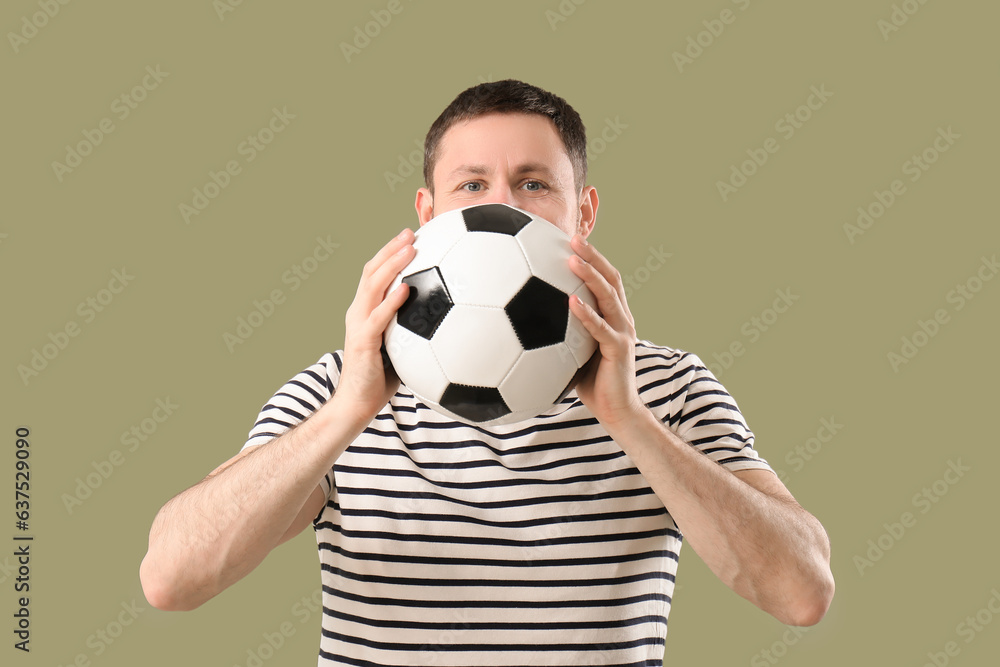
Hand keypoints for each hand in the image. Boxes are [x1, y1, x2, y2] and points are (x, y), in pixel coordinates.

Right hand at [334, 228, 414, 424]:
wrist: (357, 403)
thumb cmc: (381, 378)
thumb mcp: (401, 346)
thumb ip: (415, 328)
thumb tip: (450, 319)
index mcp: (366, 311)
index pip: (376, 275)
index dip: (390, 254)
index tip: (410, 237)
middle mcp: (359, 313)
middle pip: (372, 272)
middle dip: (390, 249)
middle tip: (410, 232)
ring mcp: (358, 326)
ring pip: (373, 287)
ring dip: (391, 266)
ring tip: (409, 250)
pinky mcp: (362, 342)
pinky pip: (378, 318)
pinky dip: (392, 302)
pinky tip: (407, 289)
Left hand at [567, 234, 644, 427]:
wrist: (617, 412)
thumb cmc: (591, 382)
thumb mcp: (571, 351)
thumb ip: (558, 332)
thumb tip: (522, 319)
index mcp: (612, 316)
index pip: (604, 279)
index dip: (591, 258)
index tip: (570, 238)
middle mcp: (621, 319)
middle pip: (610, 279)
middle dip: (593, 256)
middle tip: (573, 237)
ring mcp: (623, 333)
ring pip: (609, 297)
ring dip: (590, 275)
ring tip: (572, 259)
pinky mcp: (619, 351)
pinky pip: (601, 329)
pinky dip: (587, 313)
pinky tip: (570, 301)